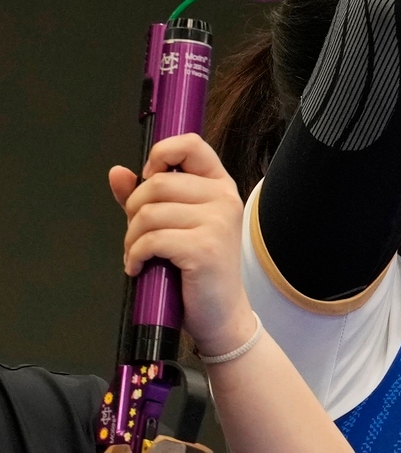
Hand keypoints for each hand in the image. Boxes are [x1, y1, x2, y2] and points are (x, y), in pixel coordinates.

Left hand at [110, 134, 254, 358]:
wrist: (220, 314)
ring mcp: (217, 222)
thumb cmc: (198, 270)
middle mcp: (224, 198)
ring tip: (138, 255)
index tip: (148, 178)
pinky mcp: (205, 248)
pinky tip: (139, 267)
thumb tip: (117, 173)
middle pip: (158, 183)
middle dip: (134, 211)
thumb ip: (146, 198)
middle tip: (138, 235)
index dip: (161, 154)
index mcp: (219, 186)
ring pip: (149, 213)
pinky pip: (151, 239)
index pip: (191, 145)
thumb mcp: (174, 226)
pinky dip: (135, 255)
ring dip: (131, 239)